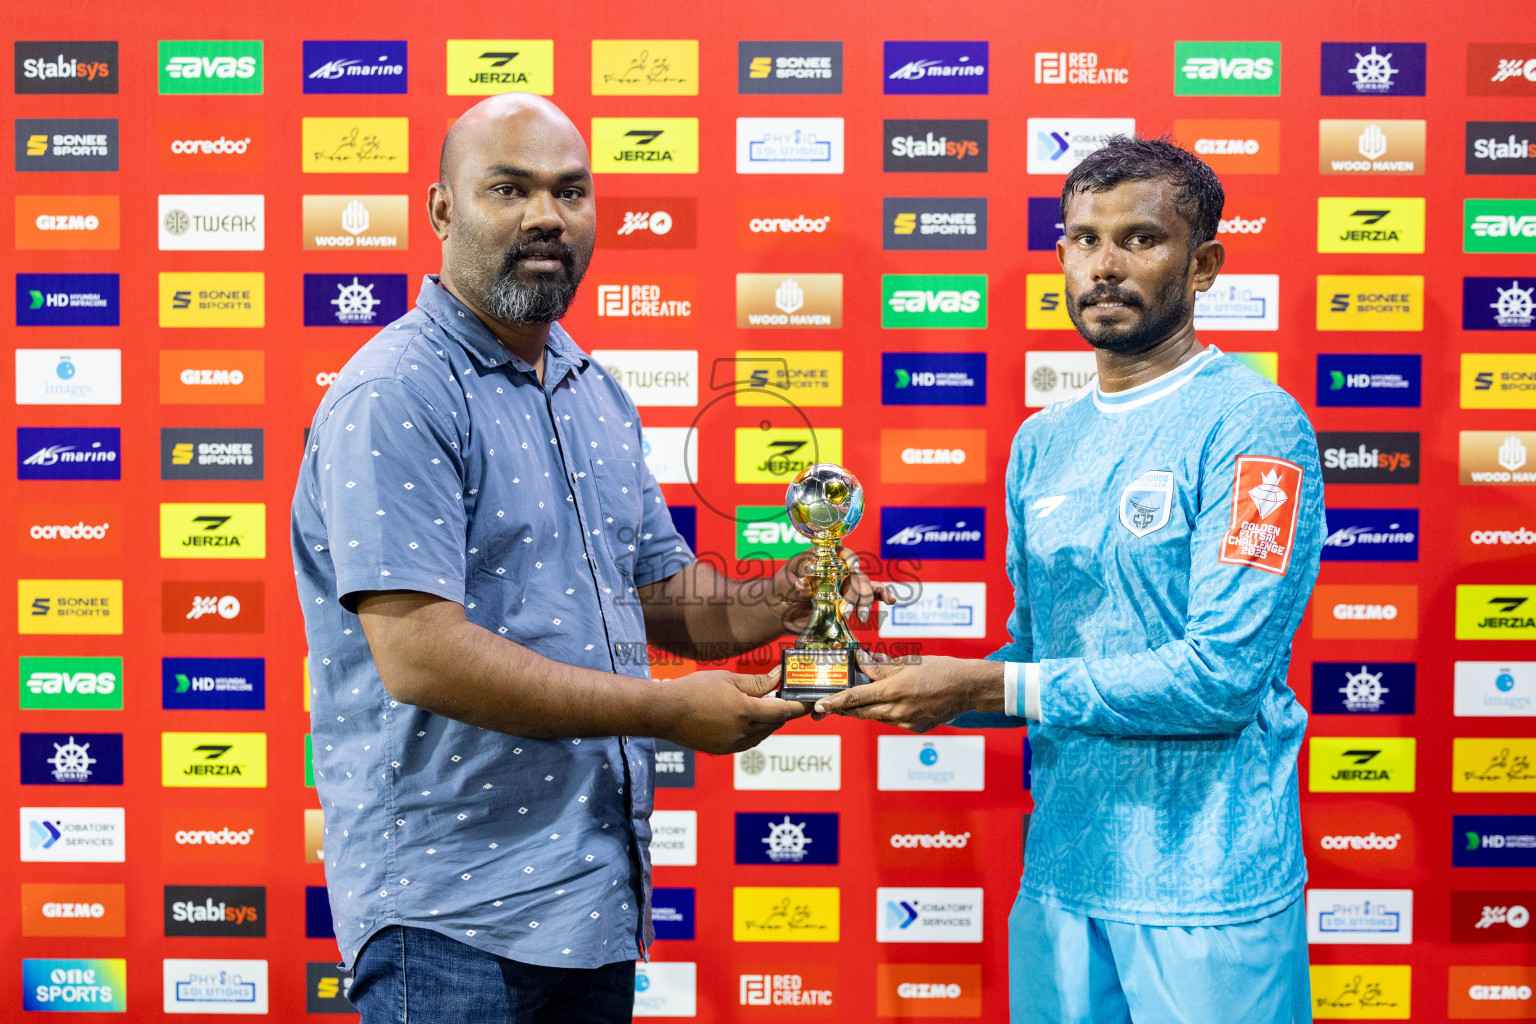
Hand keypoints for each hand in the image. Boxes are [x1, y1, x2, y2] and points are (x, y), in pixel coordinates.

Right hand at [656, 669, 807, 753]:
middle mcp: (742, 732)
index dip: (800, 706)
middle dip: (784, 710)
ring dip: (769, 721)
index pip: (784, 711)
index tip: (812, 701)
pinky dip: (755, 729)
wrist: (665, 712)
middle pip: (775, 723)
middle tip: (786, 696)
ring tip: (764, 704)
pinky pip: (749, 741)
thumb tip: (779, 678)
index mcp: (745, 711)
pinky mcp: (724, 750)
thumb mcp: (728, 679)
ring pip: (763, 733)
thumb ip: (757, 682)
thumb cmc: (694, 690)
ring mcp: (733, 744)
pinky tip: (747, 717)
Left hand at [775, 546, 897, 629]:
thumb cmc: (782, 589)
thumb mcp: (784, 583)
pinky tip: (891, 600)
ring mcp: (846, 585)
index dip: (849, 558)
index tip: (852, 567)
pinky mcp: (850, 601)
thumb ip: (794, 582)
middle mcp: (838, 569)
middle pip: (855, 576)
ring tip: (860, 617)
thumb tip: (803, 583)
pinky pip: (871, 596)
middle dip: (855, 593)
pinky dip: (883, 595)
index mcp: (823, 558)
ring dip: (866, 602)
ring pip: (865, 588)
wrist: (781, 611)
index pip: (840, 552)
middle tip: (846, 612)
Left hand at [811, 656, 1002, 732]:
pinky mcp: (915, 728)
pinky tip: (889, 703)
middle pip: (862, 711)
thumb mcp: (908, 663)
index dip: (835, 703)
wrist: (968, 687)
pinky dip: (886, 712)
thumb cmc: (940, 669)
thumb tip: (862, 664)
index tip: (820, 706)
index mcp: (894, 690)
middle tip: (831, 704)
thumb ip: (882, 667)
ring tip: (860, 699)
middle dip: (845, 708)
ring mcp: (907, 722)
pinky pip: (892, 721)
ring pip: (876, 717)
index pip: (856, 698)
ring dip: (866, 709)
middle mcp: (898, 710)